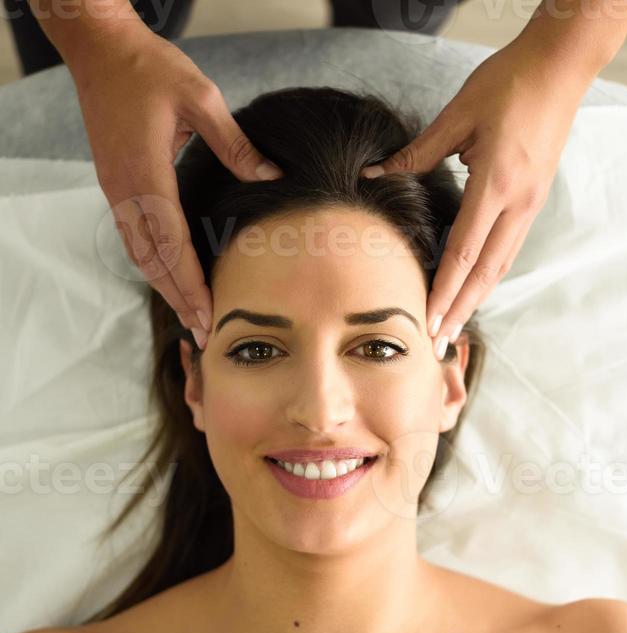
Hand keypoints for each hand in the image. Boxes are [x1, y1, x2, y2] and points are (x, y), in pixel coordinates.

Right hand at [72, 29, 282, 348]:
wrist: (100, 50)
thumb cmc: (149, 68)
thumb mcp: (200, 96)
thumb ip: (235, 142)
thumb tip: (272, 175)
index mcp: (146, 175)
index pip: (171, 244)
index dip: (190, 284)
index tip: (208, 314)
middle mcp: (126, 192)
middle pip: (153, 261)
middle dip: (178, 300)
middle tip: (202, 334)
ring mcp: (116, 192)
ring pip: (140, 254)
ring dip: (164, 288)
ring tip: (189, 317)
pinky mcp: (116, 186)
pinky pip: (135, 238)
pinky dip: (154, 265)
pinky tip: (172, 279)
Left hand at [359, 36, 588, 358]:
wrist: (560, 65)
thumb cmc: (508, 82)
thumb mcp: (458, 114)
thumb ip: (417, 152)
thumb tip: (374, 174)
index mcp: (496, 185)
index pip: (464, 253)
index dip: (443, 291)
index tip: (426, 321)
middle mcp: (517, 204)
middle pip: (486, 273)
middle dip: (460, 311)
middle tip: (438, 344)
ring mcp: (530, 204)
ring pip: (500, 265)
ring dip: (475, 299)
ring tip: (452, 326)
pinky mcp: (533, 200)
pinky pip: (508, 249)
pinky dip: (487, 275)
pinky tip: (472, 288)